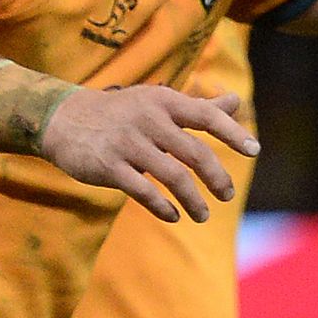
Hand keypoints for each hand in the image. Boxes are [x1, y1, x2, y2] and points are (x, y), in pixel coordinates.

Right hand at [39, 86, 259, 222]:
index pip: (207, 115)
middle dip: (216, 177)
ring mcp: (128, 144)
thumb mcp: (158, 102)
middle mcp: (148, 120)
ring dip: (192, 200)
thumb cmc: (122, 112)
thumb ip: (198, 106)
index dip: (232, 132)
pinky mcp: (108, 167)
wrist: (62, 118)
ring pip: (172, 176)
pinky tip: (174, 215)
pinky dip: (162, 207)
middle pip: (194, 152)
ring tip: (203, 215)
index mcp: (164, 102)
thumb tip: (237, 101)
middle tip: (227, 194)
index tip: (254, 150)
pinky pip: (142, 191)